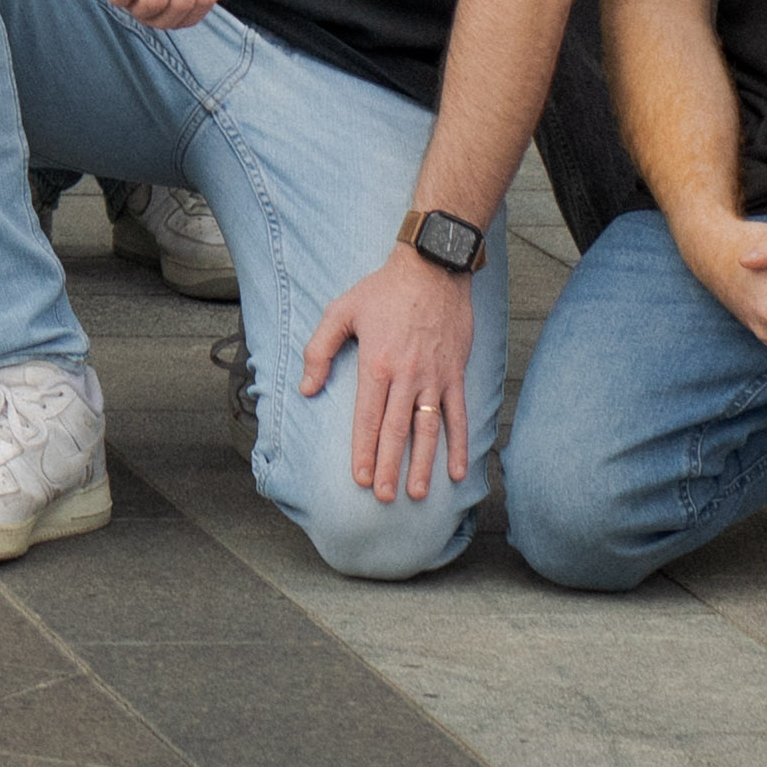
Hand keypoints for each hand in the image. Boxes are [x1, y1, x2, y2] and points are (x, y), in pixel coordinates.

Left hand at [302, 246, 481, 502]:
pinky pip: (459, 415)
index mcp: (376, 363)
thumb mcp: (340, 310)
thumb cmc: (382, 290)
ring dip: (423, 464)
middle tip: (386, 498)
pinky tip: (458, 470)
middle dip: (390, 467)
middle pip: (397, 431)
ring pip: (429, 430)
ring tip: (417, 493)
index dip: (364, 450)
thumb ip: (319, 350)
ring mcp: (435, 377)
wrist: (432, 269)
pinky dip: (460, 444)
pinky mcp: (455, 374)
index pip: (367, 417)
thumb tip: (306, 389)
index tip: (361, 478)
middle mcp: (407, 376)